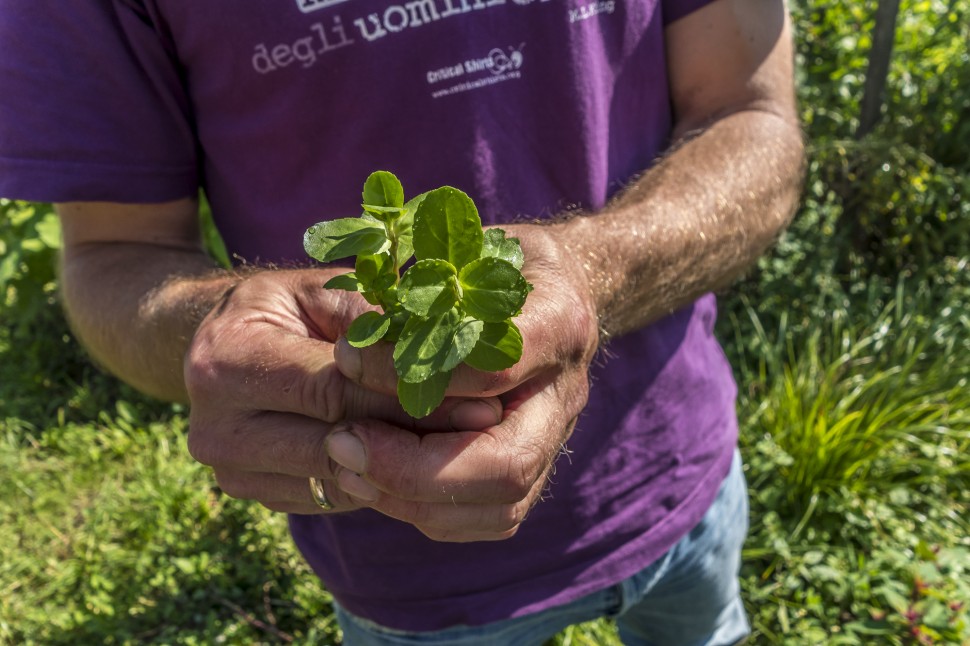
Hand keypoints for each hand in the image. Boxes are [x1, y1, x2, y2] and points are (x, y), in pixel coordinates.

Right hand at [183, 269, 501, 514]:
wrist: (224, 344)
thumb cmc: (286, 307)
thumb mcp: (322, 291)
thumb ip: (370, 319)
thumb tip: (442, 348)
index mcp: (226, 359)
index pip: (335, 391)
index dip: (409, 400)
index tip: (480, 402)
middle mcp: (214, 424)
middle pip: (336, 443)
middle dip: (415, 440)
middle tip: (485, 434)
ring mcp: (228, 468)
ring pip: (336, 481)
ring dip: (402, 469)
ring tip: (464, 448)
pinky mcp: (249, 491)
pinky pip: (327, 497)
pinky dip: (375, 483)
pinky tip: (416, 460)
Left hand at [330, 224, 599, 540]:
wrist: (561, 290)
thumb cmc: (499, 263)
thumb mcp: (465, 244)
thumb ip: (420, 279)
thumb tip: (350, 326)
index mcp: (559, 321)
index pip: (492, 368)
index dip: (412, 374)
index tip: (344, 359)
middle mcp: (567, 391)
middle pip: (509, 460)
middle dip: (415, 467)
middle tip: (339, 443)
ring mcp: (557, 436)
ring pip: (503, 502)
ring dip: (414, 499)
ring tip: (345, 467)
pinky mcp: (539, 467)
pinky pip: (494, 517)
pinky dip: (429, 513)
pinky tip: (374, 485)